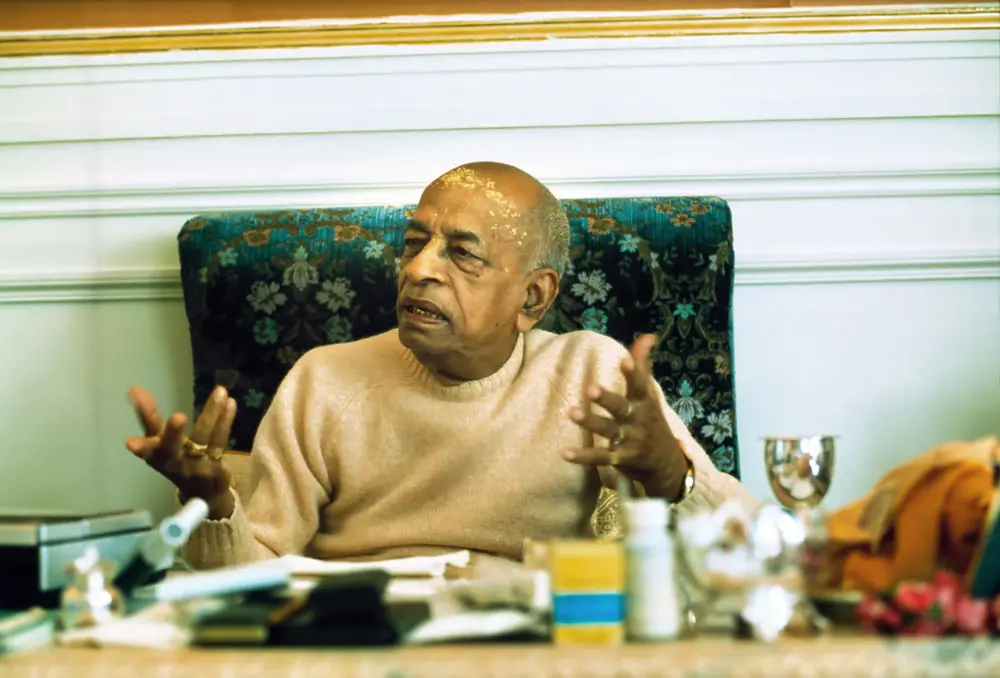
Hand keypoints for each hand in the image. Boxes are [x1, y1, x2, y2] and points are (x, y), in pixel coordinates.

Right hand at [125, 385, 237, 518]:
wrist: (204, 494)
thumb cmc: (178, 460)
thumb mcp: (161, 444)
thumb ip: (150, 418)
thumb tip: (135, 389)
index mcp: (156, 456)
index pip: (146, 444)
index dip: (139, 442)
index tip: (130, 442)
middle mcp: (173, 462)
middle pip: (171, 447)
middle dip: (173, 432)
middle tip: (178, 416)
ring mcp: (195, 466)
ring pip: (202, 437)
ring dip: (211, 413)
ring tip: (220, 391)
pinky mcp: (215, 466)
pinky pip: (220, 440)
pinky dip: (225, 420)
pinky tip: (231, 403)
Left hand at [562, 334, 690, 500]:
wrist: (666, 463)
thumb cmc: (652, 421)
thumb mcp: (650, 395)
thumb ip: (643, 365)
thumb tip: (647, 335)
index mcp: (645, 402)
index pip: (640, 385)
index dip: (634, 373)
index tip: (625, 359)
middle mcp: (638, 420)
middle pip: (621, 408)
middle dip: (606, 399)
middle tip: (590, 389)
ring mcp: (630, 441)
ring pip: (608, 430)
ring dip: (590, 421)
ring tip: (570, 412)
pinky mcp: (621, 459)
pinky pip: (600, 457)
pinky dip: (582, 457)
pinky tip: (564, 453)